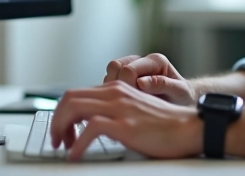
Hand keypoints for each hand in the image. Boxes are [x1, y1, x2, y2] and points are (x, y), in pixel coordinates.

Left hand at [49, 81, 201, 160]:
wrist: (188, 129)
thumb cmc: (164, 125)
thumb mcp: (133, 109)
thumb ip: (114, 109)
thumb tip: (89, 123)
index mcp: (116, 90)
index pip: (75, 93)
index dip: (62, 113)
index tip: (62, 131)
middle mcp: (116, 94)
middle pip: (69, 98)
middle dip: (56, 120)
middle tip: (57, 139)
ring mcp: (120, 108)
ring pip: (74, 108)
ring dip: (61, 129)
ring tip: (63, 146)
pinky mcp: (126, 125)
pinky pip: (90, 128)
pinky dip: (77, 144)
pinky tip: (76, 154)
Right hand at [103, 53, 196, 105]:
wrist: (182, 101)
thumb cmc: (182, 96)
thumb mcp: (179, 91)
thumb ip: (162, 84)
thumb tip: (141, 82)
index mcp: (156, 61)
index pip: (129, 70)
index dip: (128, 87)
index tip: (135, 100)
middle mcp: (141, 60)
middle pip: (115, 67)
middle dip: (118, 86)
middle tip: (131, 101)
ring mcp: (131, 66)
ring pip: (110, 72)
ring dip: (113, 88)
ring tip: (128, 102)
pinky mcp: (124, 76)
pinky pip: (109, 80)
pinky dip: (112, 91)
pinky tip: (124, 102)